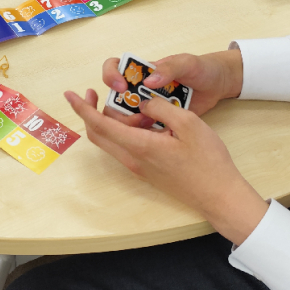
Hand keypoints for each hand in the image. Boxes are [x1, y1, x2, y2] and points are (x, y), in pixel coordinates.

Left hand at [66, 89, 267, 244]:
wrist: (218, 196)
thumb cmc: (208, 161)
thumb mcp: (188, 123)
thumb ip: (160, 108)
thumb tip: (143, 102)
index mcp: (139, 146)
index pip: (100, 125)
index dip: (82, 108)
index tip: (70, 95)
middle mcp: (133, 159)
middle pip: (99, 135)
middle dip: (89, 113)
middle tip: (94, 94)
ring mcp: (139, 168)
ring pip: (111, 142)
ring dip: (109, 122)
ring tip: (126, 103)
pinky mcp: (147, 171)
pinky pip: (125, 148)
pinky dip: (123, 131)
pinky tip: (142, 120)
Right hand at [100, 49, 243, 127]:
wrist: (220, 85)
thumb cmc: (202, 68)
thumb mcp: (187, 63)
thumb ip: (169, 68)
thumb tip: (149, 81)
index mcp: (143, 71)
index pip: (114, 68)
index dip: (111, 77)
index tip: (122, 87)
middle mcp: (141, 89)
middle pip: (115, 100)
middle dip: (119, 110)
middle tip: (138, 115)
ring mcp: (149, 107)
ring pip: (126, 118)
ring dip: (131, 124)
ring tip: (151, 125)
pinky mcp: (160, 121)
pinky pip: (145, 130)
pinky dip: (147, 134)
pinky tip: (160, 135)